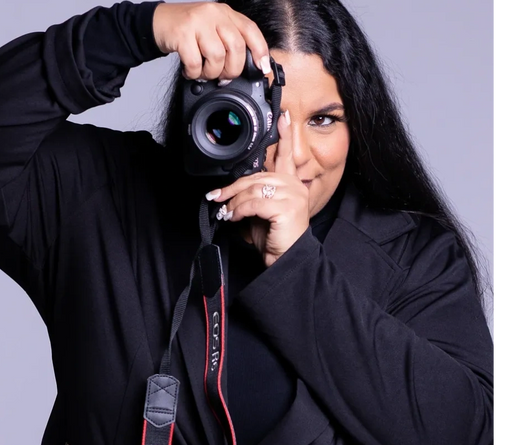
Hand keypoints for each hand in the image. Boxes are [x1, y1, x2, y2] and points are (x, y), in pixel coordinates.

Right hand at [152, 2, 270, 80]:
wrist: (159, 23)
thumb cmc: (189, 31)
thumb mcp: (213, 31)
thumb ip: (229, 42)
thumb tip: (248, 66)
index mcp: (225, 13)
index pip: (250, 30)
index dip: (260, 50)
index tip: (262, 67)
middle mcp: (214, 14)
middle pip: (236, 47)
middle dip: (232, 69)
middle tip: (222, 76)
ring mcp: (198, 22)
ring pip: (217, 56)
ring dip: (210, 72)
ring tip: (203, 72)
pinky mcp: (182, 33)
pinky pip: (195, 62)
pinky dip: (193, 73)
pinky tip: (189, 70)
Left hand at [207, 112, 310, 267]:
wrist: (286, 259)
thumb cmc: (276, 239)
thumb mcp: (261, 213)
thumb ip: (253, 197)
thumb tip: (231, 193)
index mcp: (291, 184)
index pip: (287, 156)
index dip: (285, 135)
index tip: (283, 116)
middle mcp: (294, 186)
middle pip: (257, 176)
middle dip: (234, 187)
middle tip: (218, 197)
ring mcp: (292, 195)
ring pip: (253, 189)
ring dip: (234, 202)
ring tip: (226, 212)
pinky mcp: (286, 207)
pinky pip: (254, 202)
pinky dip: (240, 210)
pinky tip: (234, 217)